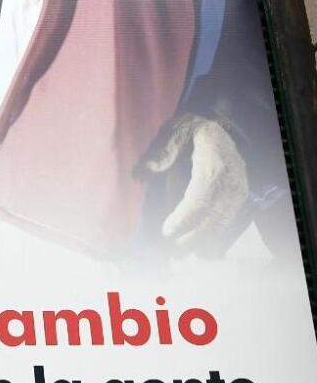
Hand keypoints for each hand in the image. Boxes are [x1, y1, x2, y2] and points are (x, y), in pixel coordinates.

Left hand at [141, 114, 248, 249]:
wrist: (224, 128)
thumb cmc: (194, 130)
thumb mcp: (175, 130)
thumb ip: (161, 151)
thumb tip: (140, 174)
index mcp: (213, 166)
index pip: (200, 199)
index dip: (184, 219)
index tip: (166, 232)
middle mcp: (231, 183)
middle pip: (212, 218)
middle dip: (190, 238)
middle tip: (168, 252)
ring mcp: (239, 192)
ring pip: (221, 224)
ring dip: (200, 242)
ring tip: (177, 254)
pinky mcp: (240, 199)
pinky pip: (228, 223)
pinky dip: (213, 238)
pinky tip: (198, 249)